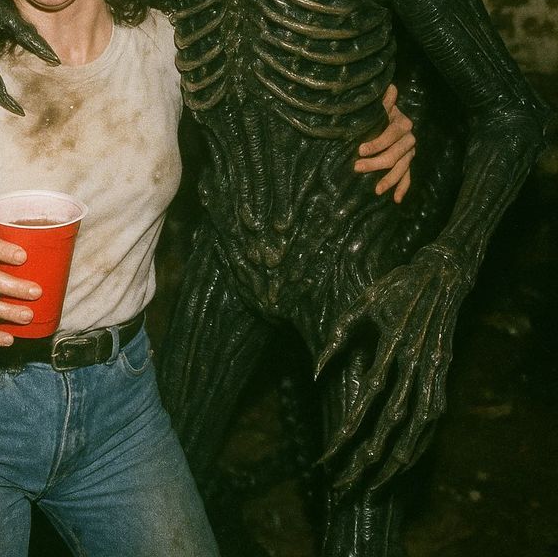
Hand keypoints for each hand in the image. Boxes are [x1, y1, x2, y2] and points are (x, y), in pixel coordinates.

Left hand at [315, 245, 469, 490]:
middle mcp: (413, 364)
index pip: (364, 402)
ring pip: (417, 430)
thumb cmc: (396, 286)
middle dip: (366, 460)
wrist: (443, 274)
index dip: (345, 433)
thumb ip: (338, 337)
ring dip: (396, 461)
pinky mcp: (444, 373)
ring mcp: (433, 372)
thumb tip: (316, 373)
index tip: (327, 456)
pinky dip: (421, 442)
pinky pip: (433, 417)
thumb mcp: (362, 303)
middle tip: (343, 484)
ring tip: (374, 485)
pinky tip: (406, 459)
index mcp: (390, 346)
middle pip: (390, 425)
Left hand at [354, 84, 414, 200]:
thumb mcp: (379, 106)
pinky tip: (395, 199)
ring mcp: (410, 153)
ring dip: (389, 180)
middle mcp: (410, 139)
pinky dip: (403, 188)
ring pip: (402, 168)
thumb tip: (390, 87)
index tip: (360, 150)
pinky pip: (408, 177)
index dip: (377, 143)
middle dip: (376, 163)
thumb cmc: (378, 112)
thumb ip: (383, 100)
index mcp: (403, 123)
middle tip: (357, 168)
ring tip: (376, 190)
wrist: (388, 118)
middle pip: (395, 155)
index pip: (391, 135)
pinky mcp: (407, 163)